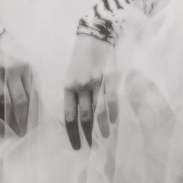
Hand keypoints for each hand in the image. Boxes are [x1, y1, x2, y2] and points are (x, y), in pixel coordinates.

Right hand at [0, 50, 38, 137]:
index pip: (32, 94)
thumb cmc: (5, 48)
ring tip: (8, 129)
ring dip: (6, 117)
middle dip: (21, 119)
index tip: (33, 124)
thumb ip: (27, 76)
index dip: (33, 111)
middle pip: (19, 100)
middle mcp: (12, 70)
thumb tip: (33, 99)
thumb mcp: (22, 58)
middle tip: (21, 132)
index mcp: (26, 67)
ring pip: (3, 101)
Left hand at [62, 34, 116, 151]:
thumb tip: (75, 115)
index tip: (77, 146)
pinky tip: (114, 121)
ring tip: (105, 138)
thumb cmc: (81, 58)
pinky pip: (111, 99)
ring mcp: (96, 82)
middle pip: (84, 116)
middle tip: (91, 147)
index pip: (69, 115)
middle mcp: (81, 86)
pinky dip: (113, 112)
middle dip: (87, 133)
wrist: (94, 36)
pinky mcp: (109, 78)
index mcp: (68, 86)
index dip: (72, 133)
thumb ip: (72, 94)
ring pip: (98, 110)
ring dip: (102, 127)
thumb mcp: (70, 74)